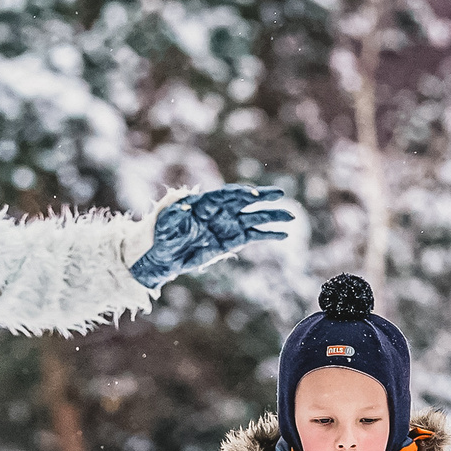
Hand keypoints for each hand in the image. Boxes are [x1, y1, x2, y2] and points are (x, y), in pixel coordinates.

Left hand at [131, 185, 292, 289]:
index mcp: (205, 203)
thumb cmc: (161, 235)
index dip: (239, 194)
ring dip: (271, 217)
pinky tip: (282, 234)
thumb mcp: (164, 223)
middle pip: (245, 202)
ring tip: (289, 217)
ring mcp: (228, 225)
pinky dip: (268, 234)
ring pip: (253, 218)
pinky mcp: (232, 241)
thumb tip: (183, 207)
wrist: (163, 256)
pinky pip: (254, 235)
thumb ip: (174, 215)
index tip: (252, 195)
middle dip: (262, 198)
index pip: (226, 195)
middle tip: (279, 194)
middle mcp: (220, 211)